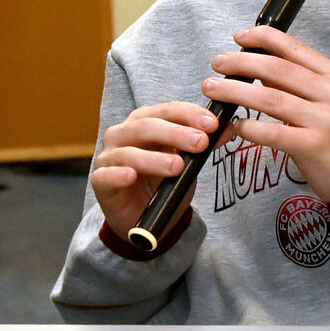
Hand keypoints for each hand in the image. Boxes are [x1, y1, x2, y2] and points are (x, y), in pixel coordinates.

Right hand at [91, 101, 221, 242]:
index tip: (212, 123)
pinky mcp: (99, 181)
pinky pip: (106, 175)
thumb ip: (204, 144)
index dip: (189, 114)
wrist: (144, 219)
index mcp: (145, 122)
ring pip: (128, 151)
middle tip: (200, 143)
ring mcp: (109, 157)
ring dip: (154, 158)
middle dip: (176, 133)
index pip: (167, 110)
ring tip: (177, 166)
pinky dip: (118, 174)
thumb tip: (229, 127)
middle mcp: (124, 134)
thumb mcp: (188, 163)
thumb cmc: (163, 183)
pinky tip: (131, 176)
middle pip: (147, 126)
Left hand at [202, 25, 329, 203]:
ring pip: (269, 98)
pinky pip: (272, 132)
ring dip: (235, 91)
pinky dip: (249, 128)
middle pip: (277, 69)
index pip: (294, 48)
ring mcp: (324, 119)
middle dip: (241, 63)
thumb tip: (259, 67)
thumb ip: (299, 82)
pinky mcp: (313, 146)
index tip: (239, 37)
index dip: (263, 38)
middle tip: (217, 63)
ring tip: (212, 89)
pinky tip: (235, 126)